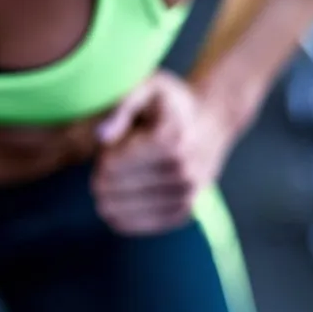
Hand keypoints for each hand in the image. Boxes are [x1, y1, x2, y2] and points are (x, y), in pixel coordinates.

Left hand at [90, 70, 233, 235]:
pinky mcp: (186, 211)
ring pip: (126, 210)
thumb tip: (100, 136)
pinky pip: (145, 224)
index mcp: (169, 139)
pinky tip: (113, 210)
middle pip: (116, 188)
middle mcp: (183, 170)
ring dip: (111, 197)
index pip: (112, 165)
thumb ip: (122, 104)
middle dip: (102, 177)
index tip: (109, 146)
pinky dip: (124, 219)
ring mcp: (187, 194)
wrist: (212, 119)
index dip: (102, 155)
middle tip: (108, 164)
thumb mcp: (148, 86)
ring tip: (112, 182)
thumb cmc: (171, 101)